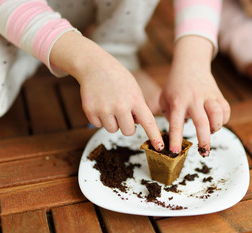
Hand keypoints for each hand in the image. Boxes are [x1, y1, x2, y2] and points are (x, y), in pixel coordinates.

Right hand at [50, 31, 163, 149]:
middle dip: (127, 125)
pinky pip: (99, 125)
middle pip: (128, 131)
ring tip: (110, 105)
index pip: (148, 122)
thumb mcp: (134, 89)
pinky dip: (100, 119)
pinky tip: (100, 104)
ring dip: (113, 122)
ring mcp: (104, 109)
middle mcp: (120, 106)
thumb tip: (138, 125)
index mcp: (135, 100)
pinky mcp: (90, 111)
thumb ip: (138, 107)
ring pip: (113, 130)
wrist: (95, 66)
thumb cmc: (117, 78)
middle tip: (122, 112)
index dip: (155, 136)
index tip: (160, 147)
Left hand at [160, 36, 229, 156]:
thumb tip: (164, 134)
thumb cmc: (175, 85)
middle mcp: (193, 100)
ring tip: (211, 133)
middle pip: (201, 122)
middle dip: (204, 140)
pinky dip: (224, 119)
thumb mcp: (164, 98)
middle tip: (203, 152)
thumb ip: (165, 115)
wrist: (190, 64)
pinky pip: (226, 109)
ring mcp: (207, 97)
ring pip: (217, 114)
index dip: (175, 139)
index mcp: (177, 102)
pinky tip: (217, 123)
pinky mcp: (218, 95)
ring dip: (216, 128)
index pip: (175, 123)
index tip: (175, 152)